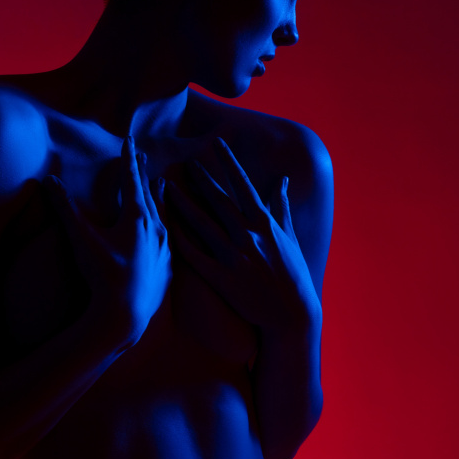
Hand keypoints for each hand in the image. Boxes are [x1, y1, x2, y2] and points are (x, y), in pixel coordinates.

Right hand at [43, 135, 171, 343]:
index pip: (132, 179)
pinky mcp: (166, 268)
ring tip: (162, 184)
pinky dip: (165, 226)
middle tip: (143, 156)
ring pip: (163, 215)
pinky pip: (168, 239)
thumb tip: (49, 180)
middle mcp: (156, 229)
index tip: (130, 140)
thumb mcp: (81, 239)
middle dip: (143, 173)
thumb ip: (66, 208)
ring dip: (159, 197)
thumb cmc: (103, 274)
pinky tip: (166, 231)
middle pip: (149, 193)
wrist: (124, 315)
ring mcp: (164, 249)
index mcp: (138, 217)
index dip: (129, 158)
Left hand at [165, 138, 320, 337]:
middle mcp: (248, 235)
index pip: (243, 185)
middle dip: (200, 177)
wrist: (292, 314)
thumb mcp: (289, 237)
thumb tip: (281, 180)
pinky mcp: (221, 278)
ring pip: (201, 223)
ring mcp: (234, 257)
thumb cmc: (293, 274)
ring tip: (166, 187)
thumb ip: (281, 206)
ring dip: (182, 203)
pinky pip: (194, 255)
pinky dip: (180, 240)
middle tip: (183, 160)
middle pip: (218, 199)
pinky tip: (165, 226)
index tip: (217, 143)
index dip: (229, 162)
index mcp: (265, 223)